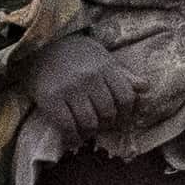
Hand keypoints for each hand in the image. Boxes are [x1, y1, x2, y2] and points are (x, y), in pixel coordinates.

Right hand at [26, 27, 168, 148]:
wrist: (39, 46)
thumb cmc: (73, 53)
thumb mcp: (101, 57)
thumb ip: (121, 74)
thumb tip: (146, 87)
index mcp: (105, 67)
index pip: (126, 97)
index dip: (126, 112)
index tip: (119, 117)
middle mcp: (90, 78)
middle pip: (108, 113)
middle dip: (106, 123)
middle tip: (100, 124)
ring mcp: (70, 88)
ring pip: (90, 122)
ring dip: (90, 132)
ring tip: (86, 131)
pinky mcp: (51, 98)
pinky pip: (67, 126)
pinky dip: (73, 137)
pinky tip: (72, 138)